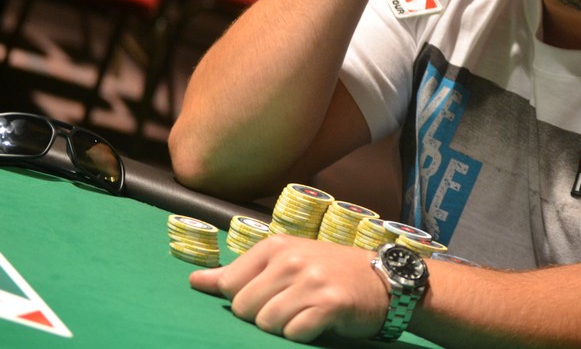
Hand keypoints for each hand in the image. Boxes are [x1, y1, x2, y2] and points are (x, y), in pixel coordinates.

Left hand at [189, 235, 386, 341]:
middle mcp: (292, 260)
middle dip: (264, 316)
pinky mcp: (329, 305)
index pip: (230, 285)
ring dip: (285, 327)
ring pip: (267, 324)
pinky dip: (304, 335)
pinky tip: (319, 323)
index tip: (271, 296)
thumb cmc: (331, 271)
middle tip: (293, 306)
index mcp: (276, 245)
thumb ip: (240, 272)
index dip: (246, 300)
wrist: (386, 280)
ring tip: (307, 314)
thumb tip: (194, 281)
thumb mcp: (286, 261)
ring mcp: (312, 281)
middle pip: (245, 308)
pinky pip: (294, 334)